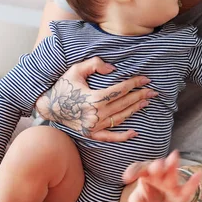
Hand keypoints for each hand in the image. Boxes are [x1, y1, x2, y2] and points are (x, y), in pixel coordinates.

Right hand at [35, 56, 157, 141]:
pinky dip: (122, 136)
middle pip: (123, 104)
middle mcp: (95, 114)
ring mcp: (93, 127)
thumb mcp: (76, 70)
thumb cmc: (63, 86)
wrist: (48, 106)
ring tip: (146, 102)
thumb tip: (113, 69)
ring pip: (120, 118)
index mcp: (92, 99)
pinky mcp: (90, 134)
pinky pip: (109, 137)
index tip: (145, 78)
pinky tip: (135, 132)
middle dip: (140, 95)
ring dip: (135, 110)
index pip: (119, 90)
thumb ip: (94, 64)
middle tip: (153, 91)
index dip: (134, 83)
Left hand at [122, 150, 201, 201]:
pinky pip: (188, 185)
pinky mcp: (183, 188)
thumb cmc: (148, 195)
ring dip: (172, 164)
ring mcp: (170, 178)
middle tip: (156, 167)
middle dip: (155, 166)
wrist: (166, 194)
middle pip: (155, 166)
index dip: (132, 172)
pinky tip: (198, 176)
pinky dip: (193, 181)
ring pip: (171, 169)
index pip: (137, 171)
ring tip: (175, 157)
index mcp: (143, 175)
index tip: (127, 177)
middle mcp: (156, 172)